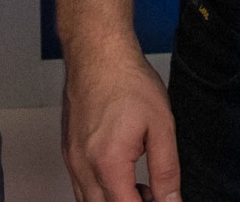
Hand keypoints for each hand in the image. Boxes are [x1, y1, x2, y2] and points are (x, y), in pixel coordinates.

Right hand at [60, 45, 180, 201]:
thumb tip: (172, 200)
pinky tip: (121, 171)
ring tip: (139, 183)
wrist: (98, 53)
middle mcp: (83, 166)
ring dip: (114, 200)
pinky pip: (80, 185)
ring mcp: (71, 160)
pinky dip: (100, 189)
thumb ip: (167, 170)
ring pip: (88, 201)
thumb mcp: (161, 126)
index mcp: (108, 163)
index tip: (161, 200)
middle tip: (152, 193)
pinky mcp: (67, 151)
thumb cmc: (127, 81)